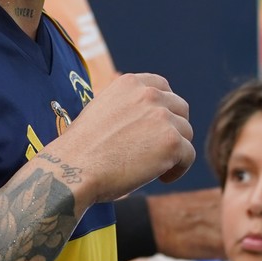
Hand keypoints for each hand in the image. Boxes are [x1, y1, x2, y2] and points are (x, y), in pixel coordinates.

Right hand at [40, 73, 194, 208]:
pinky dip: (178, 169)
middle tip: (158, 150)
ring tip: (155, 167)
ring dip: (174, 150)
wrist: (73, 168)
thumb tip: (144, 118)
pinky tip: (161, 177)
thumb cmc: (81, 148)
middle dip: (173, 128)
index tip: (157, 127)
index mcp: (130, 83)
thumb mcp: (101, 110)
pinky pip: (188, 156)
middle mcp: (149, 94)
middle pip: (180, 109)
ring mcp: (162, 116)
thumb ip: (126, 107)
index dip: (164, 108)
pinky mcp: (172, 142)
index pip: (162, 87)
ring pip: (185, 133)